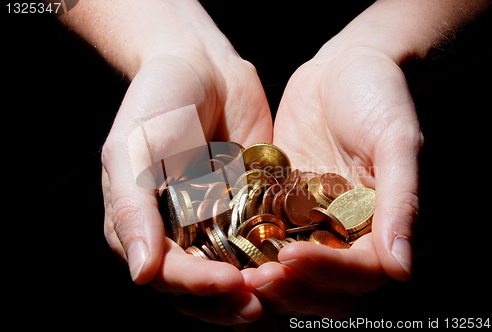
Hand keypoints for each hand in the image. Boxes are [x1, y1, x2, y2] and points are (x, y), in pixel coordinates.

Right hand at [101, 47, 271, 323]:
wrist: (203, 67)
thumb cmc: (157, 103)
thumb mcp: (131, 149)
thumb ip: (131, 208)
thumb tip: (140, 273)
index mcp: (146, 228)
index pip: (168, 275)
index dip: (195, 286)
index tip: (227, 283)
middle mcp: (182, 235)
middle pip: (202, 290)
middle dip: (229, 303)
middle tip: (260, 305)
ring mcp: (219, 225)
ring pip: (236, 278)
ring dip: (257, 294)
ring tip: (283, 297)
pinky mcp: (253, 210)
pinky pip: (265, 245)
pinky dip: (279, 263)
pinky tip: (300, 274)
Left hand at [246, 44, 422, 318]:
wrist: (344, 67)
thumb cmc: (381, 95)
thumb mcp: (397, 140)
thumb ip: (402, 200)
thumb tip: (402, 268)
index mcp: (388, 228)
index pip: (363, 271)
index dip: (328, 271)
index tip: (292, 256)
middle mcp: (354, 237)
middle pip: (327, 286)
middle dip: (292, 287)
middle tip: (255, 279)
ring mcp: (318, 225)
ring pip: (295, 273)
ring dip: (270, 280)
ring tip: (235, 275)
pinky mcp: (288, 210)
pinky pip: (271, 240)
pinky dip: (252, 253)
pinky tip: (224, 253)